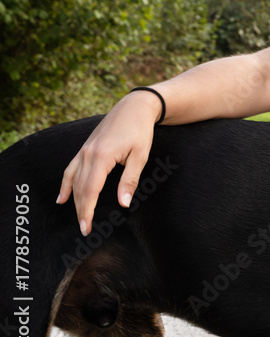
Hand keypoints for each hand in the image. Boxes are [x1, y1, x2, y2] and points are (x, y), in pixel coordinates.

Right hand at [56, 91, 161, 234]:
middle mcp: (88, 154)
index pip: (90, 191)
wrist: (134, 107)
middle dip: (82, 210)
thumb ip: (129, 180)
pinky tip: (62, 198)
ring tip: (79, 218)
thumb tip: (123, 204)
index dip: (88, 211)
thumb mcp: (140, 156)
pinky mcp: (85, 148)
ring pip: (74, 181)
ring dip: (75, 201)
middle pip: (81, 189)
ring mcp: (84, 150)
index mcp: (101, 157)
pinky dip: (66, 184)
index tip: (87, 227)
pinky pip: (71, 169)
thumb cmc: (140, 131)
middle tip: (85, 229)